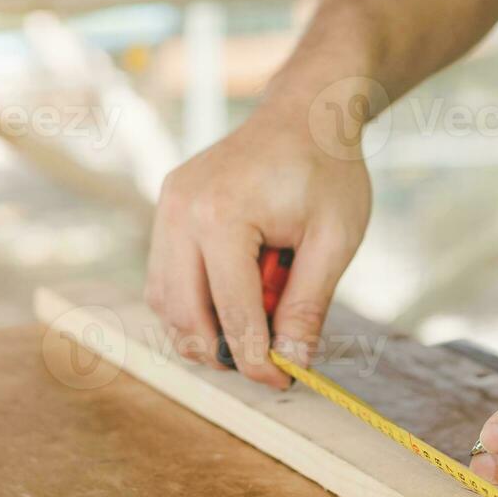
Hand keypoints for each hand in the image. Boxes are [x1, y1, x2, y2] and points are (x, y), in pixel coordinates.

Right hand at [145, 105, 371, 387]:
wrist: (306, 113)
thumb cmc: (327, 171)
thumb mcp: (333, 242)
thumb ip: (307, 306)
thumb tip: (290, 363)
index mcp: (222, 216)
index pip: (232, 312)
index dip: (256, 358)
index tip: (280, 383)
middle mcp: (181, 211)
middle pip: (183, 314)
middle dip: (220, 352)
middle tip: (262, 368)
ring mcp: (167, 207)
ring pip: (164, 300)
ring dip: (200, 332)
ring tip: (251, 335)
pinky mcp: (167, 208)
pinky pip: (165, 277)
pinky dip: (192, 304)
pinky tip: (232, 306)